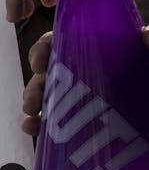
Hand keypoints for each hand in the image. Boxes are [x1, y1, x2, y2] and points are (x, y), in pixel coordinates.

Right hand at [23, 28, 148, 134]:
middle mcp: (102, 78)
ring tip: (30, 121)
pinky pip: (64, 127)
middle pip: (57, 74)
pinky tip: (35, 132)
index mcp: (115, 56)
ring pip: (55, 100)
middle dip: (38, 85)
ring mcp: (97, 105)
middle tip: (31, 101)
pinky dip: (44, 128)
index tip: (39, 63)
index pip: (73, 42)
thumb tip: (145, 36)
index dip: (48, 48)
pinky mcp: (99, 133)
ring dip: (36, 107)